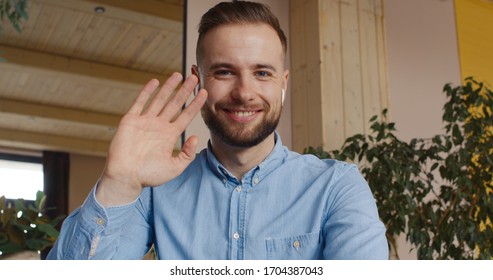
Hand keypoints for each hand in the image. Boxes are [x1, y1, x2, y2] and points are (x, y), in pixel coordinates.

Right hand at [96, 73, 206, 205]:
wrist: (125, 176)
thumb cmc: (149, 175)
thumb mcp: (174, 167)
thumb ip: (187, 154)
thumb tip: (196, 138)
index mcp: (169, 136)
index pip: (186, 116)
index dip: (195, 104)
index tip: (205, 93)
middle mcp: (159, 126)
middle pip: (175, 104)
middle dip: (185, 91)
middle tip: (195, 78)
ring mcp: (145, 122)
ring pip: (160, 100)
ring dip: (169, 87)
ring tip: (179, 75)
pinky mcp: (131, 120)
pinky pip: (140, 103)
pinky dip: (147, 92)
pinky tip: (155, 82)